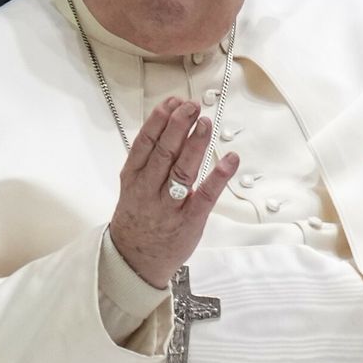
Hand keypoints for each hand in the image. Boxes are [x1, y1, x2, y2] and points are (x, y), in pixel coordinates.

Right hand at [108, 97, 238, 288]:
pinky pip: (205, 198)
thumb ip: (148, 159)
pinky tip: (230, 160)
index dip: (158, 120)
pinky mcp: (189, 222)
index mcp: (133, 178)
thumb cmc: (138, 217)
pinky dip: (218, 177)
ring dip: (195, 145)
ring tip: (206, 123)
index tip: (172, 101)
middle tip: (191, 106)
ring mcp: (169, 207)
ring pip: (182, 171)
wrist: (134, 261)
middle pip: (163, 153)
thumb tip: (170, 123)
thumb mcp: (132, 186)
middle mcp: (148, 190)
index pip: (144, 143)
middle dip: (178, 126)